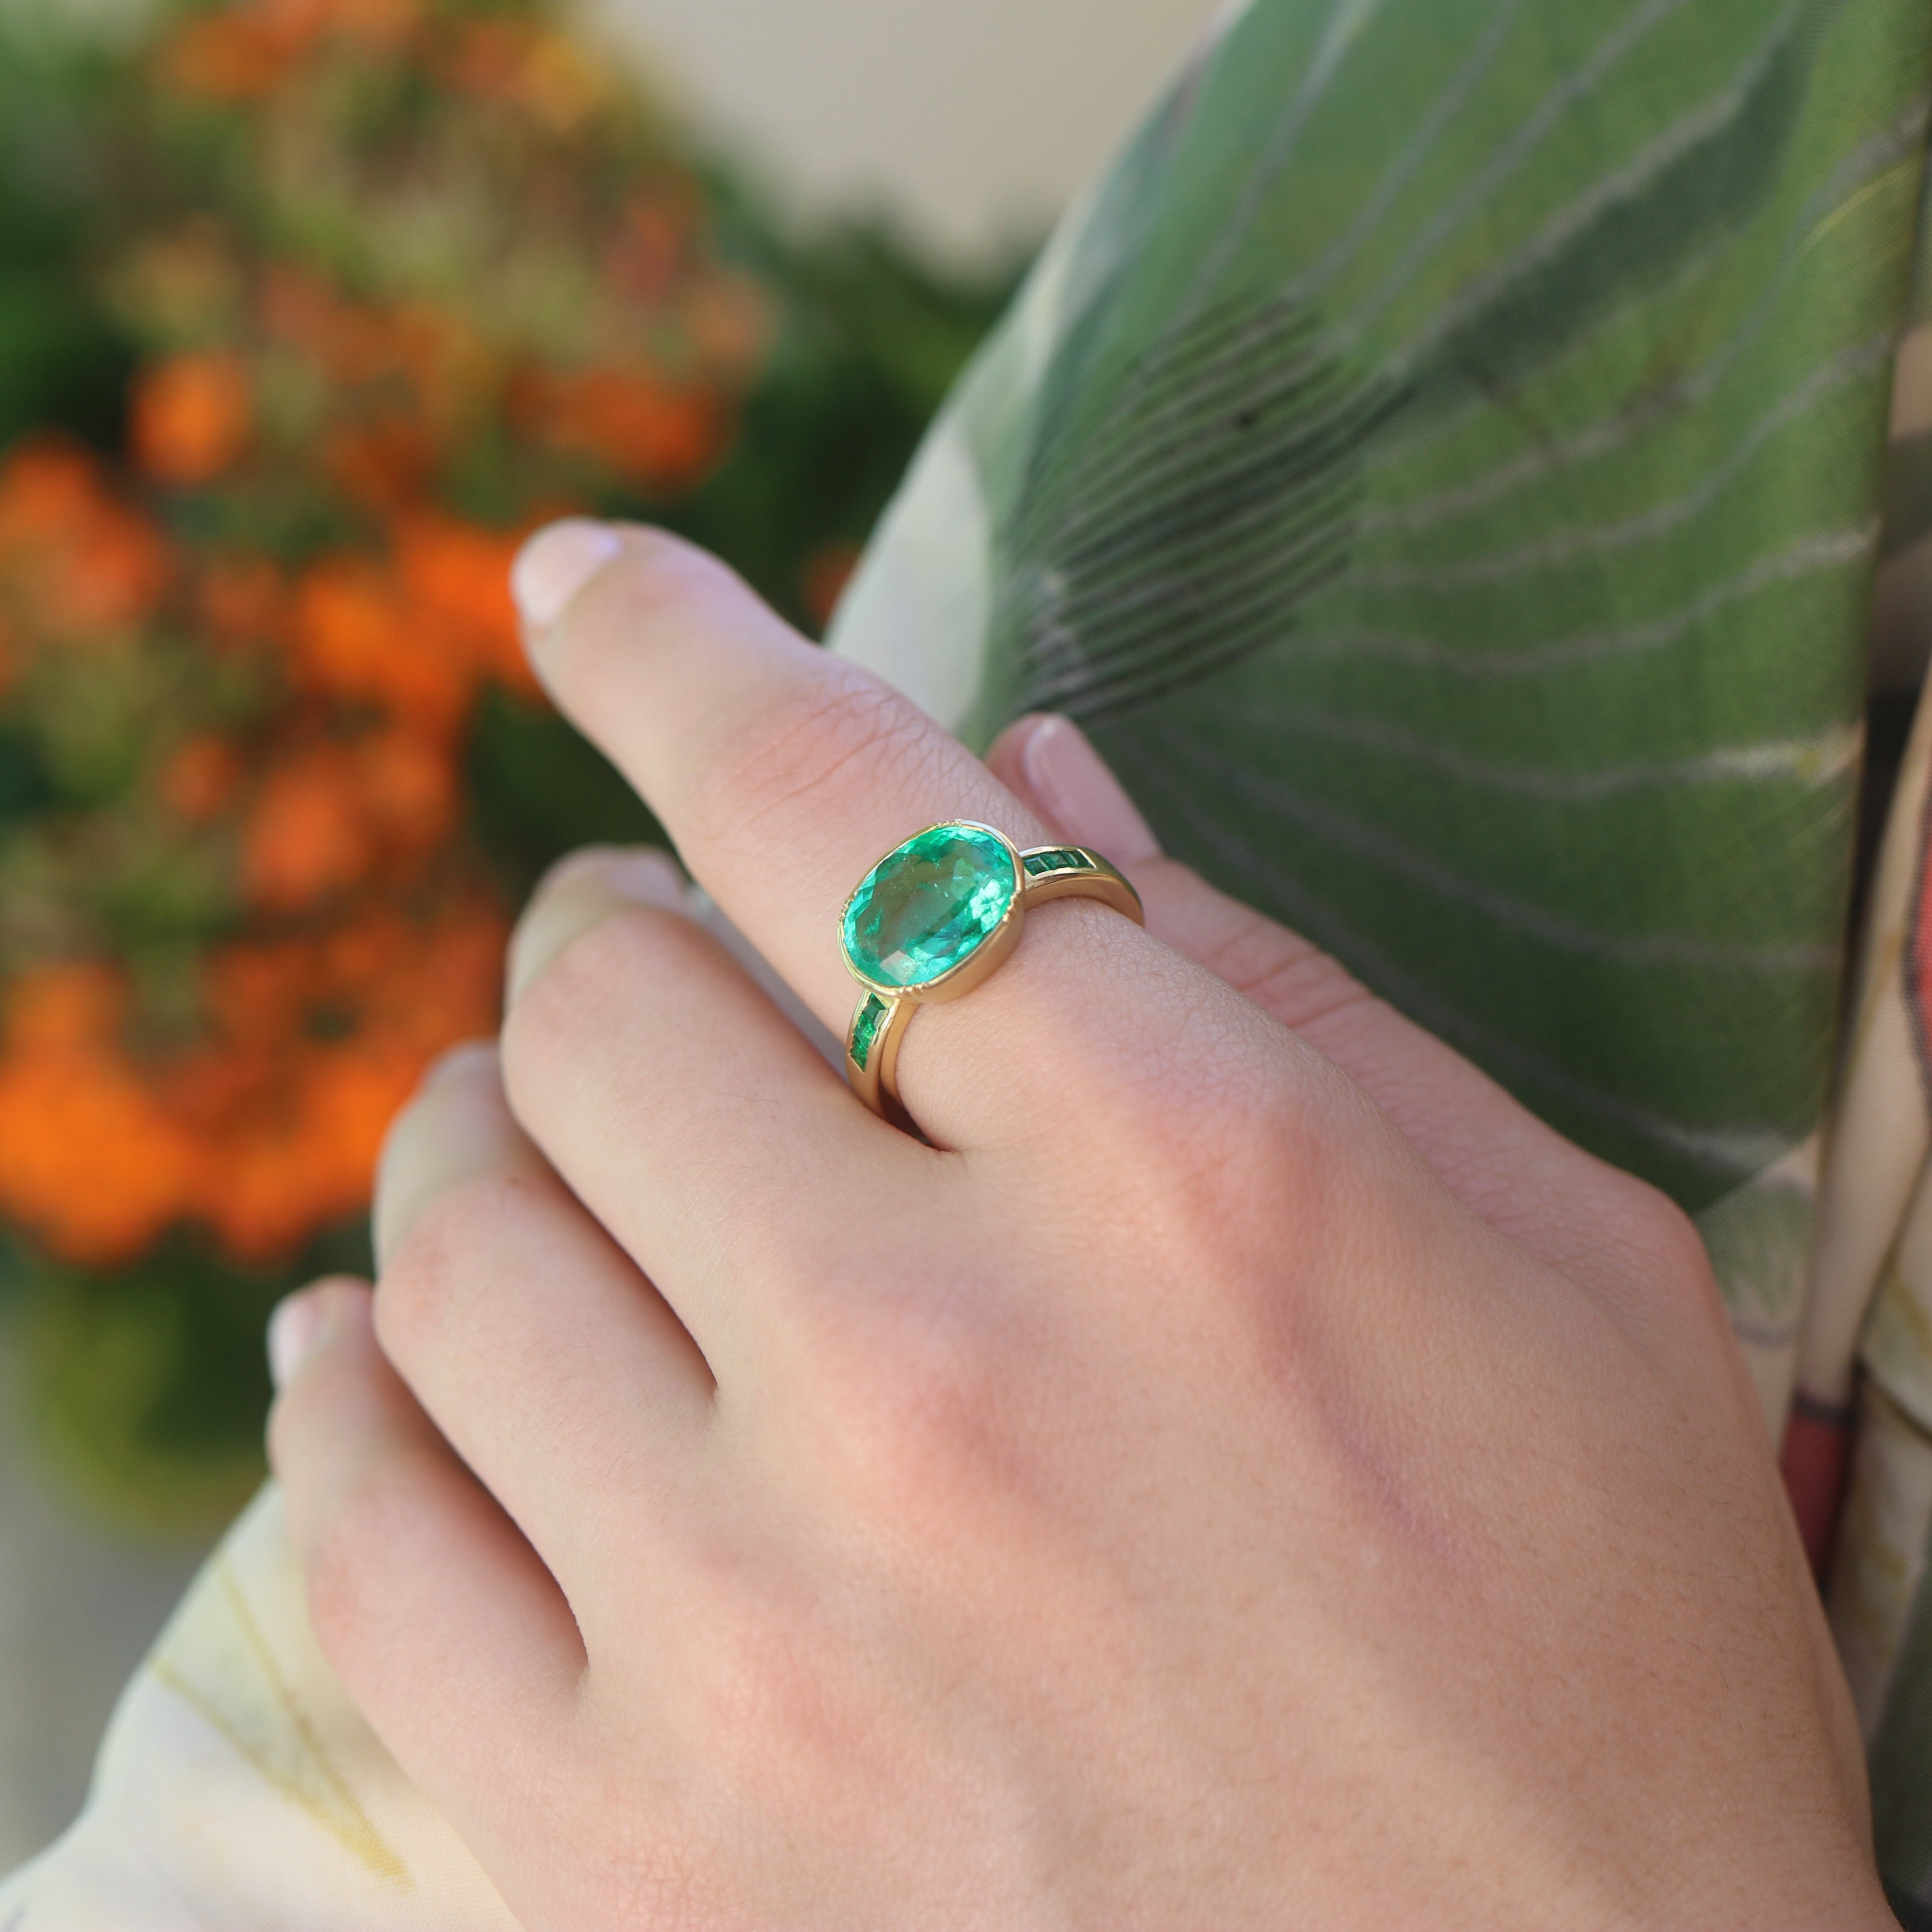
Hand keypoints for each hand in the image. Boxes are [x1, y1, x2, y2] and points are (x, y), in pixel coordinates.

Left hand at [267, 521, 1886, 1930]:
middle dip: (613, 934)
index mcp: (1189, 1179)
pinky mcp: (632, 1849)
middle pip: (602, 1005)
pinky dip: (350, 1393)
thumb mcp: (1541, 1262)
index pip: (832, 793)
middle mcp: (940, 1374)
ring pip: (452, 1239)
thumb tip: (1027, 770)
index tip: (584, 582)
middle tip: (660, 959)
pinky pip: (370, 1532)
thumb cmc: (1600, 1660)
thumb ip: (1273, 984)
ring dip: (479, 1137)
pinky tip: (381, 1343)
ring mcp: (755, 1630)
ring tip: (547, 1144)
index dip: (675, 645)